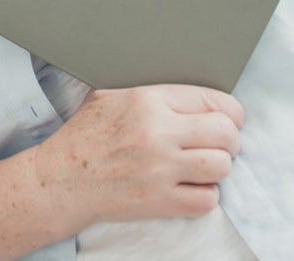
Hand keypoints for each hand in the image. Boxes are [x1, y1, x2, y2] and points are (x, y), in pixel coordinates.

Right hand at [34, 85, 242, 228]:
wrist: (63, 178)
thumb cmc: (86, 134)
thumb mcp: (111, 94)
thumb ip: (151, 90)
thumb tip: (187, 91)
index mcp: (148, 100)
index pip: (213, 100)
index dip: (230, 111)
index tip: (230, 119)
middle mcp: (158, 133)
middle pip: (225, 133)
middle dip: (230, 139)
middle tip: (222, 143)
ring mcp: (160, 170)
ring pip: (221, 166)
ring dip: (220, 167)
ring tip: (207, 165)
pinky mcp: (159, 202)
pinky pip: (206, 200)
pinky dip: (207, 195)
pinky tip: (193, 187)